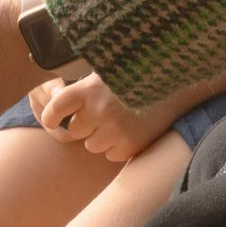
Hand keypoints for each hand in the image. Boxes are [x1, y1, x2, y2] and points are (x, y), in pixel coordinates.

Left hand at [31, 70, 157, 163]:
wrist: (174, 81)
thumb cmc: (136, 72)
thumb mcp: (106, 71)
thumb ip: (83, 89)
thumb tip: (54, 98)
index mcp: (88, 89)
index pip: (56, 109)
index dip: (51, 117)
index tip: (52, 121)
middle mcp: (98, 111)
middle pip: (75, 131)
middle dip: (85, 125)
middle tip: (103, 113)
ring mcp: (114, 130)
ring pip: (92, 145)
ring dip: (101, 137)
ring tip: (120, 120)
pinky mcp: (130, 145)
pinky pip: (111, 155)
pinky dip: (118, 147)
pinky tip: (131, 130)